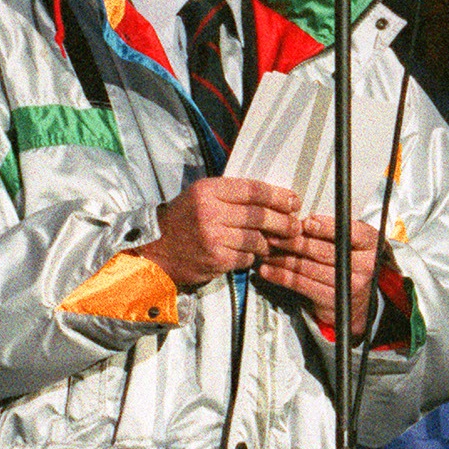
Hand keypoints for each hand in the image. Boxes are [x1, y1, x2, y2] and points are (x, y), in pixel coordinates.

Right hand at [135, 179, 298, 289]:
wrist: (153, 250)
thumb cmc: (183, 221)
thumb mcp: (202, 197)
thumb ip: (233, 195)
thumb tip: (276, 199)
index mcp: (208, 190)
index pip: (254, 190)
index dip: (279, 196)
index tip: (294, 201)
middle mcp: (210, 211)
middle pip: (260, 216)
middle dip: (282, 222)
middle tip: (294, 226)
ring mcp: (213, 236)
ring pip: (257, 239)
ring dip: (266, 243)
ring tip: (266, 242)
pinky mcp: (215, 259)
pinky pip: (247, 257)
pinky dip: (250, 257)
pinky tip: (242, 254)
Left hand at [258, 214, 381, 336]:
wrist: (357, 299)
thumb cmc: (349, 262)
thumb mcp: (349, 241)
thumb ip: (330, 231)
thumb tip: (300, 222)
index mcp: (370, 244)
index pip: (347, 233)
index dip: (325, 228)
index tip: (305, 223)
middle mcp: (364, 265)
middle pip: (324, 251)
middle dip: (295, 242)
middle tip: (274, 235)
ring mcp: (349, 284)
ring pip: (309, 268)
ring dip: (283, 259)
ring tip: (266, 252)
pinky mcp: (333, 300)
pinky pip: (302, 285)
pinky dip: (282, 277)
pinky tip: (268, 270)